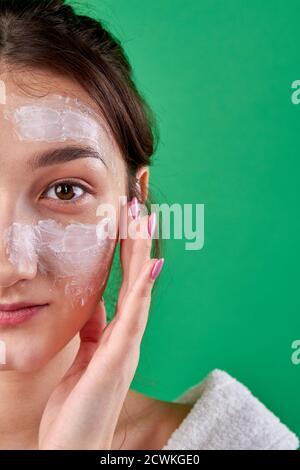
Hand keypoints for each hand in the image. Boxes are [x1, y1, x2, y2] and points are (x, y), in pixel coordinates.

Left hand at [38, 198, 163, 449]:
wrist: (73, 448)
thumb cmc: (77, 405)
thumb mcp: (83, 356)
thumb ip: (94, 327)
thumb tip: (94, 301)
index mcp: (117, 332)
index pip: (125, 281)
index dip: (128, 249)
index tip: (127, 218)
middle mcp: (128, 335)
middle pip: (135, 278)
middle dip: (137, 240)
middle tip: (139, 204)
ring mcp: (126, 346)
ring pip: (138, 290)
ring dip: (142, 253)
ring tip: (144, 220)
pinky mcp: (117, 359)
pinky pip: (133, 318)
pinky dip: (142, 290)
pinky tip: (150, 265)